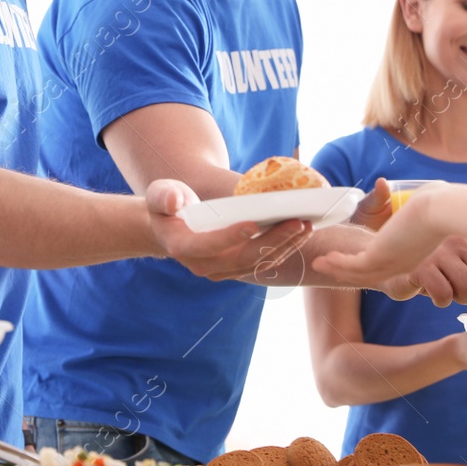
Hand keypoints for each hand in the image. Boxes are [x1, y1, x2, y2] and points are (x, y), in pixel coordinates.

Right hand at [146, 179, 311, 280]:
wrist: (170, 226)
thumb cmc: (166, 205)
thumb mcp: (159, 195)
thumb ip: (164, 197)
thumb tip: (174, 201)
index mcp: (184, 247)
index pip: (209, 245)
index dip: (231, 236)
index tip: (254, 223)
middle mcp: (204, 266)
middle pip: (243, 258)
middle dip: (273, 241)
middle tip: (297, 222)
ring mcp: (223, 270)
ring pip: (259, 263)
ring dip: (285, 246)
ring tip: (307, 225)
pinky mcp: (237, 268)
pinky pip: (264, 262)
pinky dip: (284, 248)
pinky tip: (301, 232)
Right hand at [308, 186, 449, 287]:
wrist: (442, 210)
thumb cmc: (444, 206)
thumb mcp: (429, 206)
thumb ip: (423, 200)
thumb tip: (429, 187)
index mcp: (413, 256)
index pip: (387, 265)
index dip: (370, 265)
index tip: (356, 262)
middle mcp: (400, 264)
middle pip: (369, 274)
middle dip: (348, 271)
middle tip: (331, 268)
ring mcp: (389, 262)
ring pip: (358, 272)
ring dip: (337, 267)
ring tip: (320, 263)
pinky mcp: (379, 257)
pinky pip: (352, 264)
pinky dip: (337, 262)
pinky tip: (323, 259)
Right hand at [378, 236, 466, 317]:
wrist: (384, 258)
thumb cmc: (431, 267)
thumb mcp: (464, 275)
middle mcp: (460, 237)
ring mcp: (440, 250)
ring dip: (461, 299)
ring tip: (448, 290)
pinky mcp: (421, 265)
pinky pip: (445, 294)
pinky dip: (442, 300)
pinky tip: (432, 292)